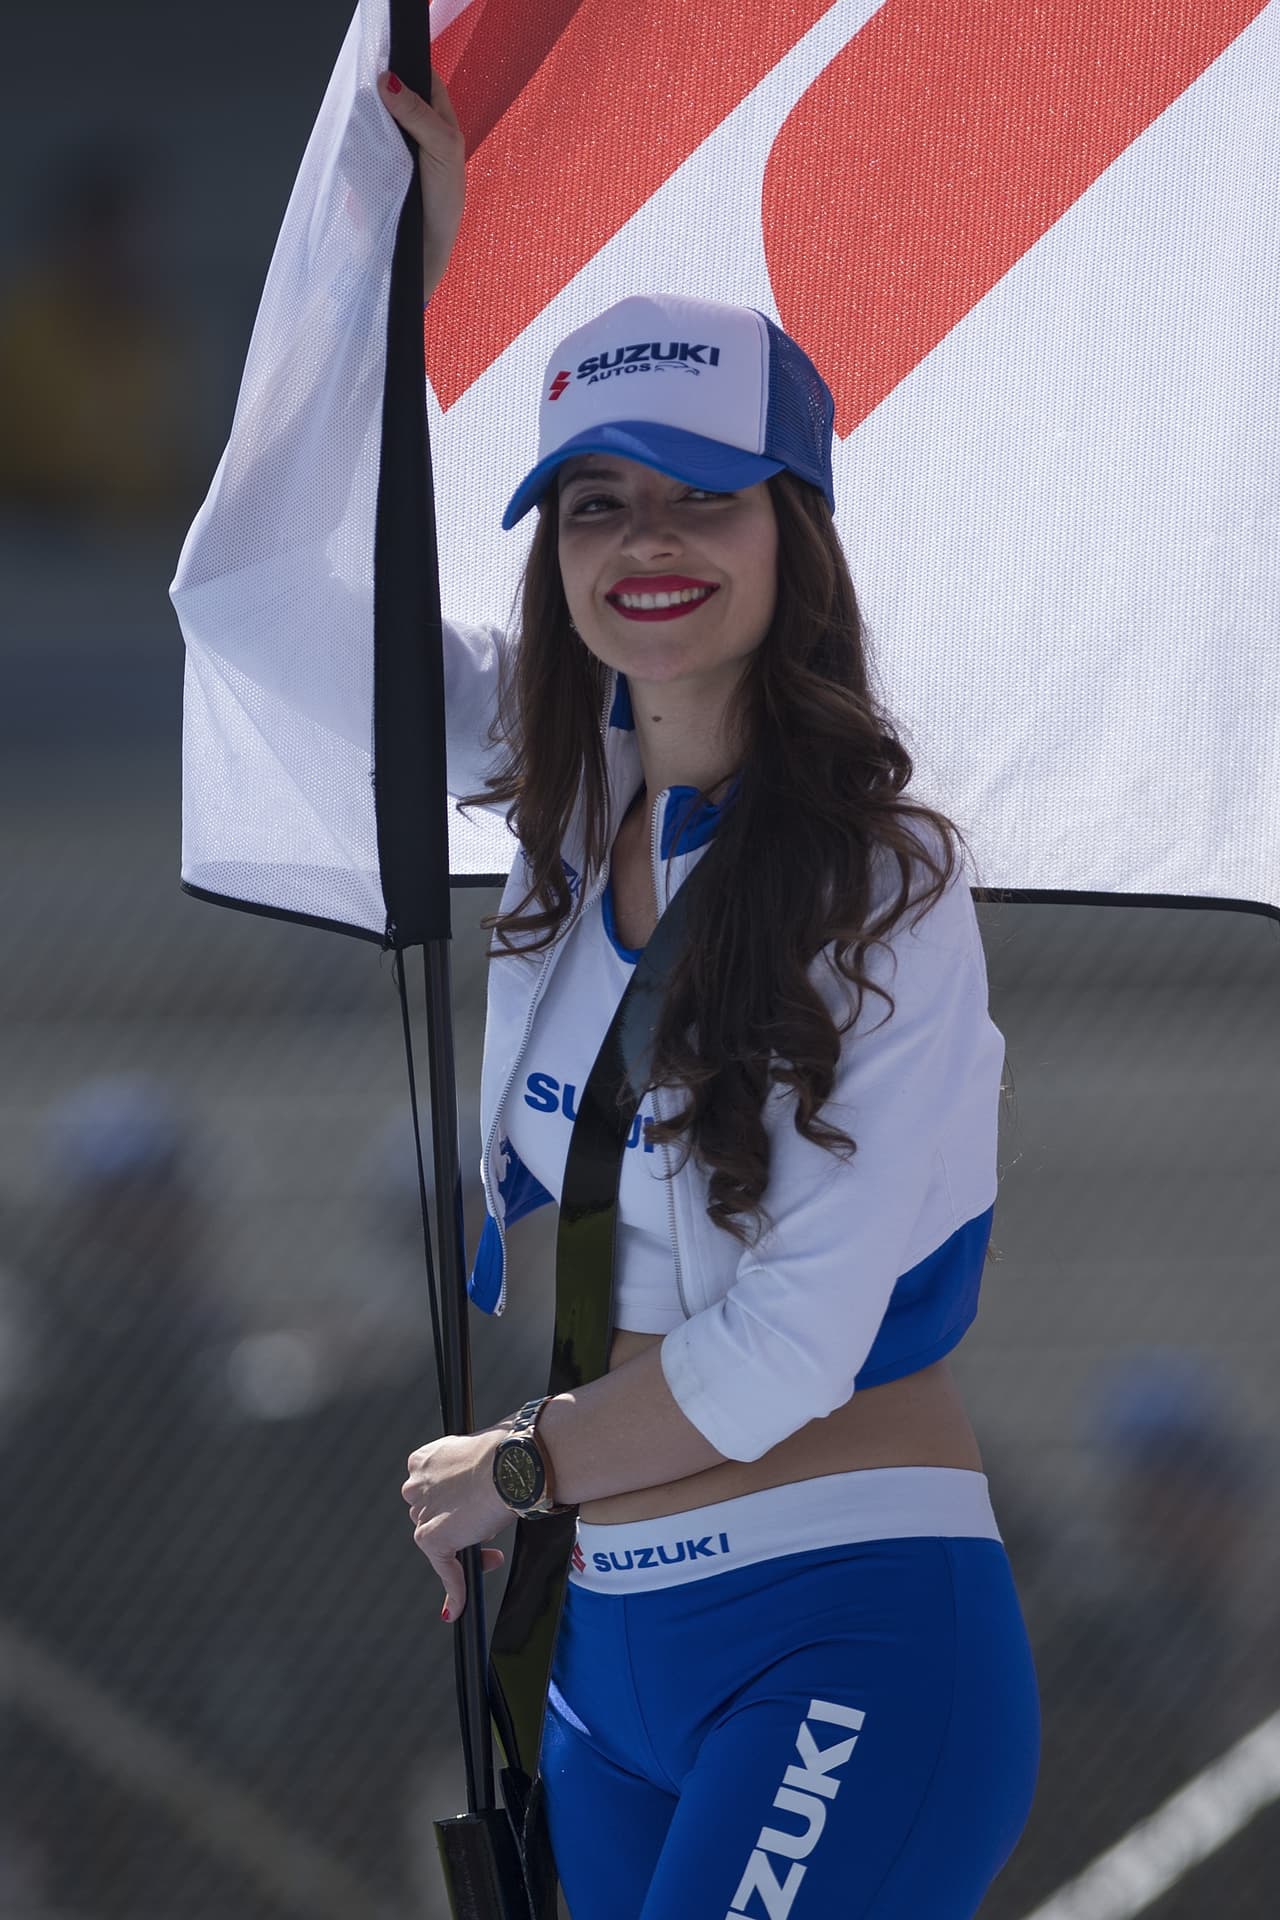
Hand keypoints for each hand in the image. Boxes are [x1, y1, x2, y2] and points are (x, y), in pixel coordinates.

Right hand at [377, 68, 465, 301]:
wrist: (421, 252)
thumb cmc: (443, 202)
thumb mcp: (441, 149)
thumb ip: (418, 114)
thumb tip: (387, 82)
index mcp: (437, 120)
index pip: (421, 79)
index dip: (406, 67)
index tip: (386, 58)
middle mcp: (412, 130)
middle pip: (389, 95)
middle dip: (377, 91)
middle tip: (367, 89)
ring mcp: (388, 148)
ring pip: (368, 117)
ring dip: (362, 117)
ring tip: (365, 124)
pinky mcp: (368, 167)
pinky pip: (354, 144)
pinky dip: (351, 142)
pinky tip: (354, 145)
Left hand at [403, 1430, 509, 1622]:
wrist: (512, 1462)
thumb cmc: (508, 1451)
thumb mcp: (480, 1454)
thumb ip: (471, 1472)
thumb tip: (487, 1484)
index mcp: (424, 1460)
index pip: (432, 1491)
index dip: (453, 1504)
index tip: (473, 1510)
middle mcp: (416, 1484)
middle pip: (431, 1517)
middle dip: (457, 1526)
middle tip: (487, 1529)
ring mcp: (422, 1513)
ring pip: (439, 1541)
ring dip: (464, 1548)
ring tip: (492, 1545)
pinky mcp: (433, 1538)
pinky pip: (445, 1569)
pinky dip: (454, 1589)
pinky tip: (457, 1606)